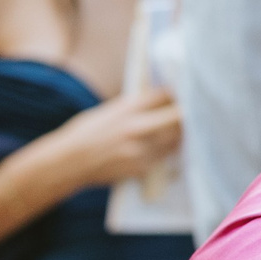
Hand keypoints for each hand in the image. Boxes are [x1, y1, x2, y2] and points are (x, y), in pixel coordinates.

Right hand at [55, 87, 180, 187]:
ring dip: (180, 133)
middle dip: (186, 114)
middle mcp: (136, 129)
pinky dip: (167, 150)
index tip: (183, 91)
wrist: (70, 162)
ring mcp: (141, 151)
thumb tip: (163, 98)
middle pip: (178, 118)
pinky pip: (164, 157)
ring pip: (176, 139)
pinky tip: (162, 145)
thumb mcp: (110, 110)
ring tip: (179, 127)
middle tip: (190, 110)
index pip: (164, 95)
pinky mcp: (142, 168)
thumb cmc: (86, 132)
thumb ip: (136, 105)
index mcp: (127, 109)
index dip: (177, 93)